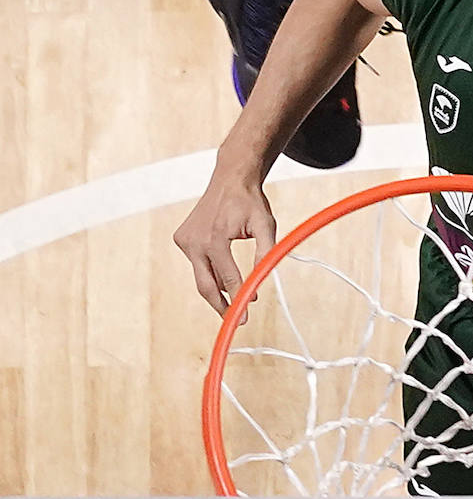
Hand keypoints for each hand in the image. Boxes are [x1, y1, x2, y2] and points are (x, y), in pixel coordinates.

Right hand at [173, 171, 277, 318]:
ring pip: (202, 275)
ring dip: (218, 286)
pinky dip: (210, 268)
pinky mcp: (181, 238)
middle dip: (221, 305)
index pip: (229, 277)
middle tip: (235, 320)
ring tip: (232, 293)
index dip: (240, 295)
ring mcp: (185, 240)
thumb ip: (266, 251)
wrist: (231, 179)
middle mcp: (195, 241)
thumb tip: (264, 278)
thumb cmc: (250, 202)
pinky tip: (221, 259)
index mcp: (215, 238)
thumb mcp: (265, 224)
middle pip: (206, 286)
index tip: (247, 311)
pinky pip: (197, 263)